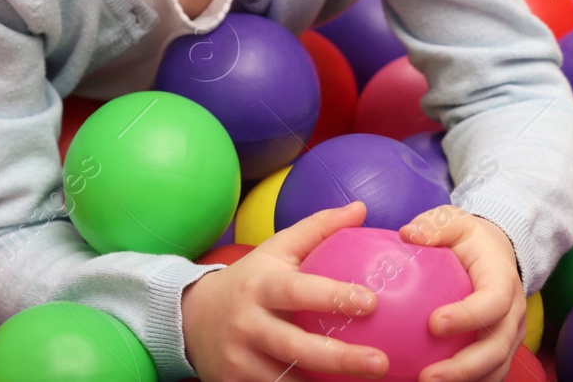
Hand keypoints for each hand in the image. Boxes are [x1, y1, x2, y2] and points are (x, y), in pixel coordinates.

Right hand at [182, 201, 388, 381]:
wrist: (191, 317)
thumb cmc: (249, 281)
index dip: (331, 296)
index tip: (370, 301)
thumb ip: (317, 229)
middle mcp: (248, 323)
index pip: (296, 291)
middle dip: (339, 358)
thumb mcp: (275, 250)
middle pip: (295, 346)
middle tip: (380, 362)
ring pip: (287, 380)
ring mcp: (240, 358)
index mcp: (261, 287)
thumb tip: (361, 208)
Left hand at [399, 206, 525, 381]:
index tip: (433, 324)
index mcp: (503, 280)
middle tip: (428, 377)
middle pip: (497, 347)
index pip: (493, 302)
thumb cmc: (469, 237)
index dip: (468, 316)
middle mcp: (513, 312)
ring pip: (496, 367)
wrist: (496, 252)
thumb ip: (435, 225)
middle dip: (465, 368)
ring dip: (466, 381)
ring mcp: (510, 334)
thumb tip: (409, 234)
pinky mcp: (500, 348)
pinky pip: (489, 373)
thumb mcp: (453, 220)